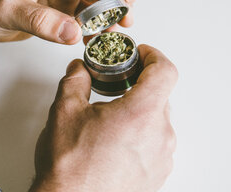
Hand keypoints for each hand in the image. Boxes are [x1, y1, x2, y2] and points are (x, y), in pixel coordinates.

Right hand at [29, 44, 177, 191]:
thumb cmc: (70, 166)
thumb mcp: (65, 111)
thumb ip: (75, 80)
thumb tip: (79, 69)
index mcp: (140, 113)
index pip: (165, 71)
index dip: (154, 56)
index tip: (141, 54)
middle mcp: (159, 136)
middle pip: (160, 96)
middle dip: (139, 86)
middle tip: (117, 86)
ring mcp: (162, 158)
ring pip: (157, 121)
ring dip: (138, 113)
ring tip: (111, 120)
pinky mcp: (158, 174)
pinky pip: (156, 144)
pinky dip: (141, 135)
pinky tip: (116, 143)